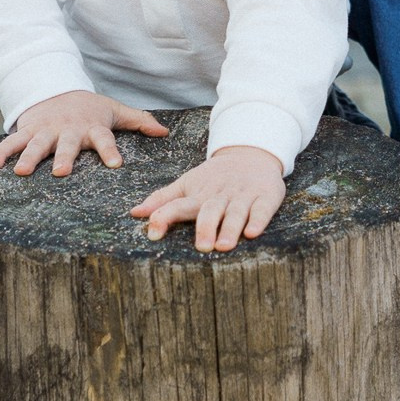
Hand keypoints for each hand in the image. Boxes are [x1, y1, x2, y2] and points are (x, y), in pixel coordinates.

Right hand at [0, 90, 167, 176]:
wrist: (57, 90)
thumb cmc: (90, 108)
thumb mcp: (114, 110)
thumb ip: (139, 121)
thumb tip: (165, 132)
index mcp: (92, 127)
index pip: (105, 139)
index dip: (111, 151)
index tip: (115, 165)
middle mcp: (68, 130)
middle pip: (66, 145)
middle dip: (63, 157)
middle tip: (60, 171)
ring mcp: (45, 130)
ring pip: (36, 145)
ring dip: (27, 158)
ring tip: (20, 173)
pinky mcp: (27, 131)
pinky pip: (12, 142)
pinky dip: (1, 153)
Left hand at [129, 145, 285, 251]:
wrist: (251, 154)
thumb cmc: (214, 177)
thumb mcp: (188, 183)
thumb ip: (163, 199)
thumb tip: (134, 213)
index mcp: (199, 193)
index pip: (178, 204)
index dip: (165, 216)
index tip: (152, 234)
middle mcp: (220, 194)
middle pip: (211, 209)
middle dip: (206, 226)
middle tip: (202, 246)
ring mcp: (244, 195)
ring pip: (237, 211)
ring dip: (231, 227)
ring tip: (224, 245)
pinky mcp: (266, 196)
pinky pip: (263, 209)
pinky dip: (258, 220)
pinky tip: (253, 232)